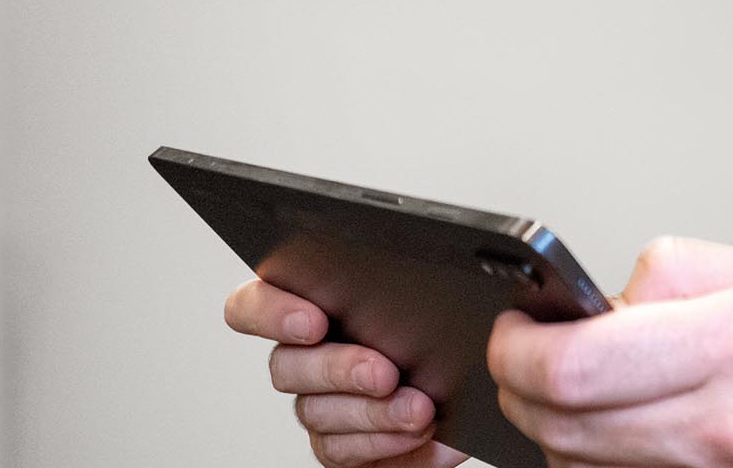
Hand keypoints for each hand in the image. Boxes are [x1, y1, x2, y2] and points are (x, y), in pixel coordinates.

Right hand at [223, 278, 467, 467]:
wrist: (477, 389)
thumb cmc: (453, 332)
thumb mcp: (443, 297)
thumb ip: (421, 283)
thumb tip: (425, 283)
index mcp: (317, 304)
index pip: (254, 304)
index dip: (268, 311)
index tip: (314, 322)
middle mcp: (306, 356)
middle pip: (285, 365)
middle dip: (337, 369)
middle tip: (385, 373)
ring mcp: (319, 403)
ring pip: (315, 411)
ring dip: (370, 412)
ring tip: (419, 409)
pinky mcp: (339, 444)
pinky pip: (339, 449)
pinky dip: (380, 441)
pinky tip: (416, 432)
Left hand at [486, 237, 732, 467]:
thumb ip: (668, 273)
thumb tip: (590, 304)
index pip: (579, 364)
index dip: (521, 349)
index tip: (516, 331)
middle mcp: (729, 424)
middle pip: (564, 426)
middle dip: (523, 389)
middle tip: (525, 358)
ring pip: (586, 464)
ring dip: (559, 427)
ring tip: (579, 390)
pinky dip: (606, 458)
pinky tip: (620, 429)